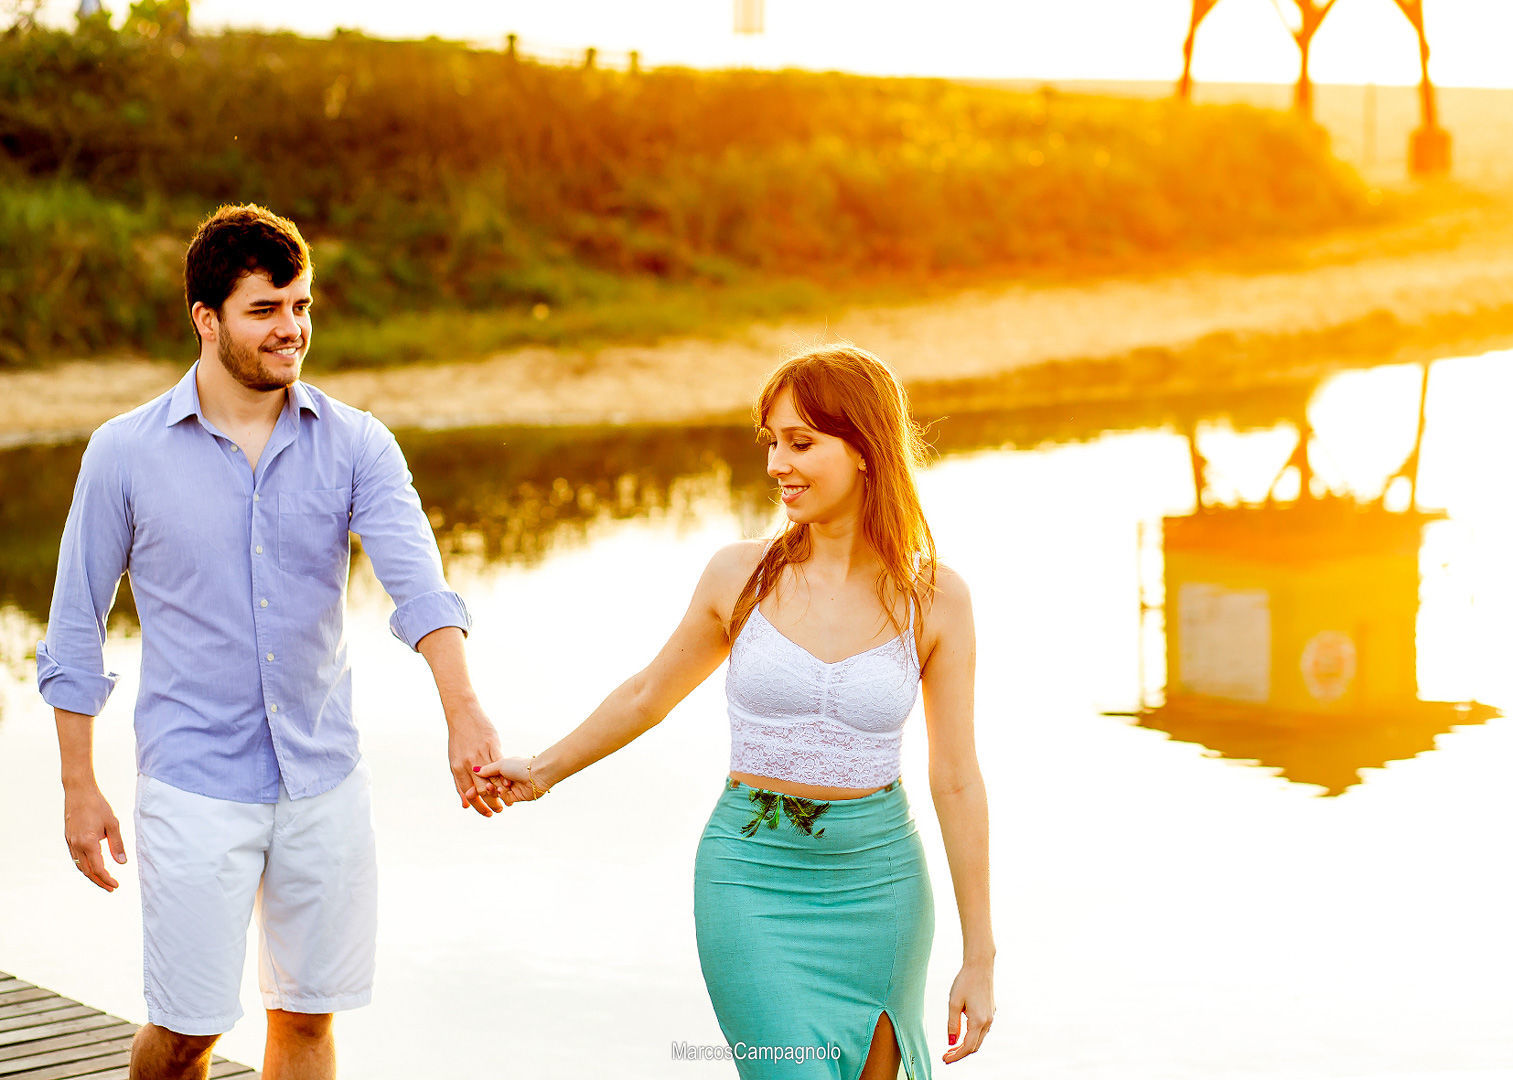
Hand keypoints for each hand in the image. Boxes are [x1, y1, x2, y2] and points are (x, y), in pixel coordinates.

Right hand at [63, 784, 126, 891]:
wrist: (79, 792)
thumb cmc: (98, 806)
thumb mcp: (112, 824)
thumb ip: (117, 844)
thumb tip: (122, 862)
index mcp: (88, 842)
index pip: (98, 868)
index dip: (107, 879)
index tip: (116, 885)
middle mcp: (76, 845)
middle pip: (87, 871)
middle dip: (99, 881)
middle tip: (111, 887)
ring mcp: (70, 842)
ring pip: (80, 865)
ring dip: (91, 875)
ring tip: (104, 880)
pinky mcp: (68, 838)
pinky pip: (76, 857)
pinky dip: (85, 865)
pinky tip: (93, 866)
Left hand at [445, 700, 505, 816]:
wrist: (463, 716)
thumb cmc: (459, 740)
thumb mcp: (455, 762)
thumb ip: (460, 783)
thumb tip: (466, 804)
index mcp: (457, 768)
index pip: (469, 793)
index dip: (479, 806)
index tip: (488, 814)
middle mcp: (468, 763)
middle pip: (482, 789)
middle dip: (491, 803)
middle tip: (499, 811)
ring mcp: (481, 754)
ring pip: (493, 777)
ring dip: (501, 792)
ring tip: (508, 801)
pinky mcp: (492, 745)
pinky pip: (500, 764)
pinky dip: (505, 776)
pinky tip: (511, 785)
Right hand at [474, 757, 541, 804]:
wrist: (537, 774)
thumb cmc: (519, 766)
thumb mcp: (500, 765)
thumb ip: (487, 769)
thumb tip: (474, 769)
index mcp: (502, 767)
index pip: (486, 775)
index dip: (478, 780)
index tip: (470, 784)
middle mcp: (505, 778)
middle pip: (489, 786)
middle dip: (483, 787)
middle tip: (475, 789)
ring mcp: (510, 787)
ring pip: (495, 793)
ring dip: (492, 791)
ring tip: (491, 787)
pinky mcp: (515, 797)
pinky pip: (504, 799)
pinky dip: (501, 795)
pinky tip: (500, 790)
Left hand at [942, 961, 993, 1063]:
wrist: (980, 965)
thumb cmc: (965, 981)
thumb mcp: (953, 1003)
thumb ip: (952, 1024)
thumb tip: (951, 1042)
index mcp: (978, 1021)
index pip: (967, 1047)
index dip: (956, 1056)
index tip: (944, 1059)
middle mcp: (987, 1021)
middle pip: (974, 1046)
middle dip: (960, 1053)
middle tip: (945, 1055)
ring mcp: (991, 1017)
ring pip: (979, 1039)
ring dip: (966, 1045)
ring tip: (951, 1047)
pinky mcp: (990, 1012)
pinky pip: (982, 1030)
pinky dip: (972, 1037)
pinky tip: (962, 1034)